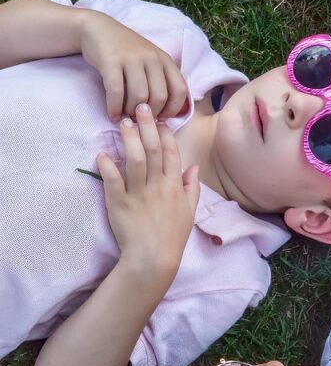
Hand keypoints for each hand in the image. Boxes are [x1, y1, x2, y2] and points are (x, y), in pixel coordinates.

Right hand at [79, 10, 188, 120]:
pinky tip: (112, 114)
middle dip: (150, 114)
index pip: (179, 89)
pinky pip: (116, 92)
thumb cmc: (126, 51)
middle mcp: (151, 57)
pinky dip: (114, 108)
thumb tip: (171, 111)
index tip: (161, 117)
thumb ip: (161, 79)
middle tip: (139, 118)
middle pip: (159, 97)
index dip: (173, 108)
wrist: (98, 29)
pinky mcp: (110, 61)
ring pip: (139, 97)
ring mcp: (131, 58)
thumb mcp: (150, 60)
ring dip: (131, 112)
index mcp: (164, 59)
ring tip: (125, 115)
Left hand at [97, 105, 199, 277]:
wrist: (153, 259)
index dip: (166, 134)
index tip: (160, 119)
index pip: (172, 153)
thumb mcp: (190, 212)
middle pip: (154, 149)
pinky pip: (113, 181)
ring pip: (135, 160)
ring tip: (123, 123)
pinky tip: (102, 154)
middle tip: (140, 107)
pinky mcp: (119, 204)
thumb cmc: (173, 236)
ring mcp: (138, 194)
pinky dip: (107, 166)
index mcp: (175, 186)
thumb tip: (193, 167)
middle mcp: (158, 186)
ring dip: (129, 140)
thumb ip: (192, 187)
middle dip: (147, 126)